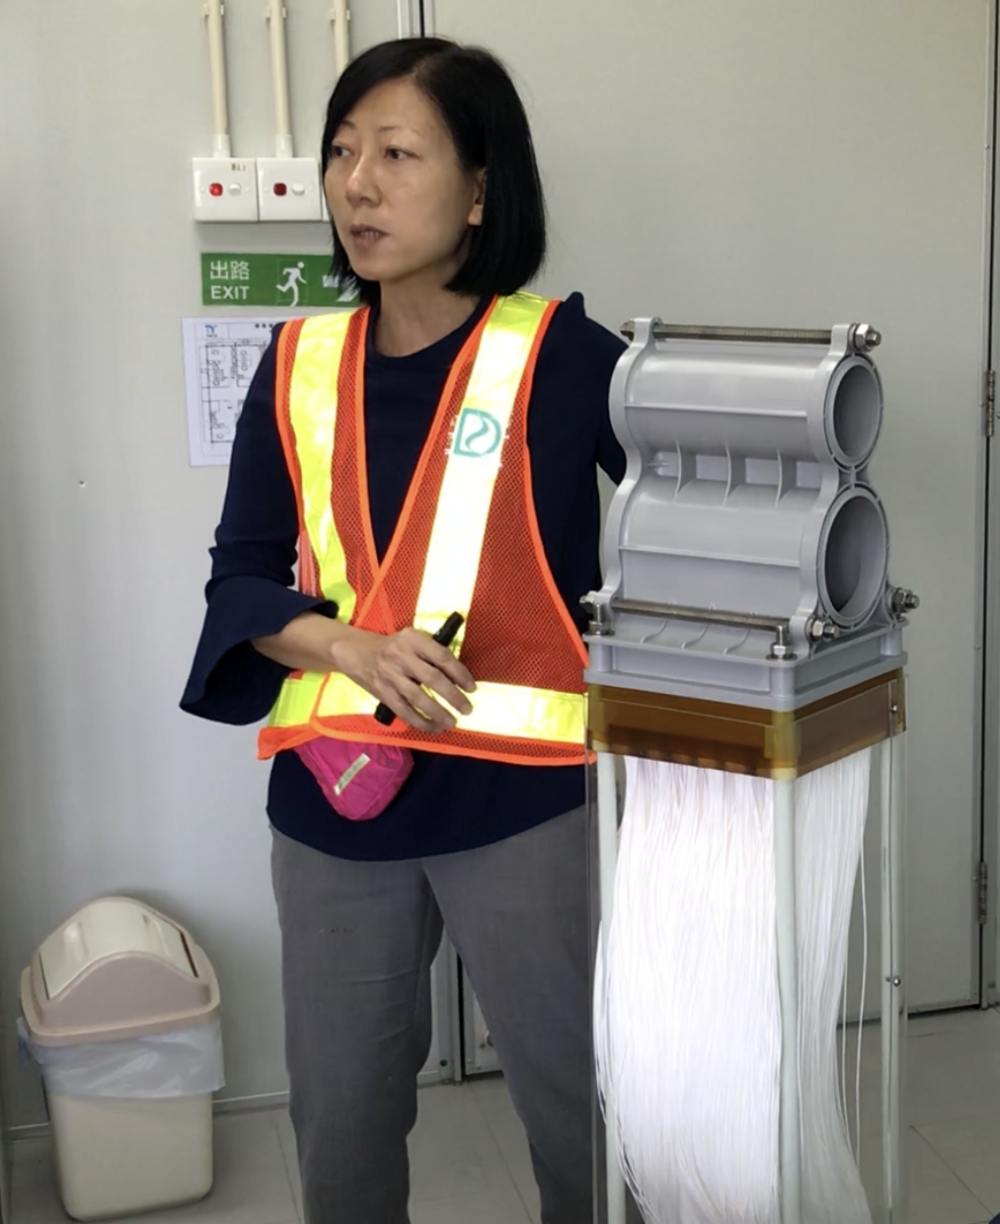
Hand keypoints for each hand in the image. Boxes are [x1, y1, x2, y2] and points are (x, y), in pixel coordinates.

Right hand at [332, 625, 475, 732]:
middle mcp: (400, 656)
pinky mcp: (382, 692)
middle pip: (432, 678)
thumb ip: (431, 653)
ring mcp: (390, 675)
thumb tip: (458, 677)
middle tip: (467, 709)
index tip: (472, 688)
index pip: (441, 656)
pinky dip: (420, 721)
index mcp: (412, 639)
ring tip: (452, 722)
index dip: (460, 673)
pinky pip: (404, 710)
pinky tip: (434, 727)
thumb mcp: (411, 640)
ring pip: (418, 697)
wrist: (356, 652)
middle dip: (453, 696)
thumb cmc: (392, 647)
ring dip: (438, 712)